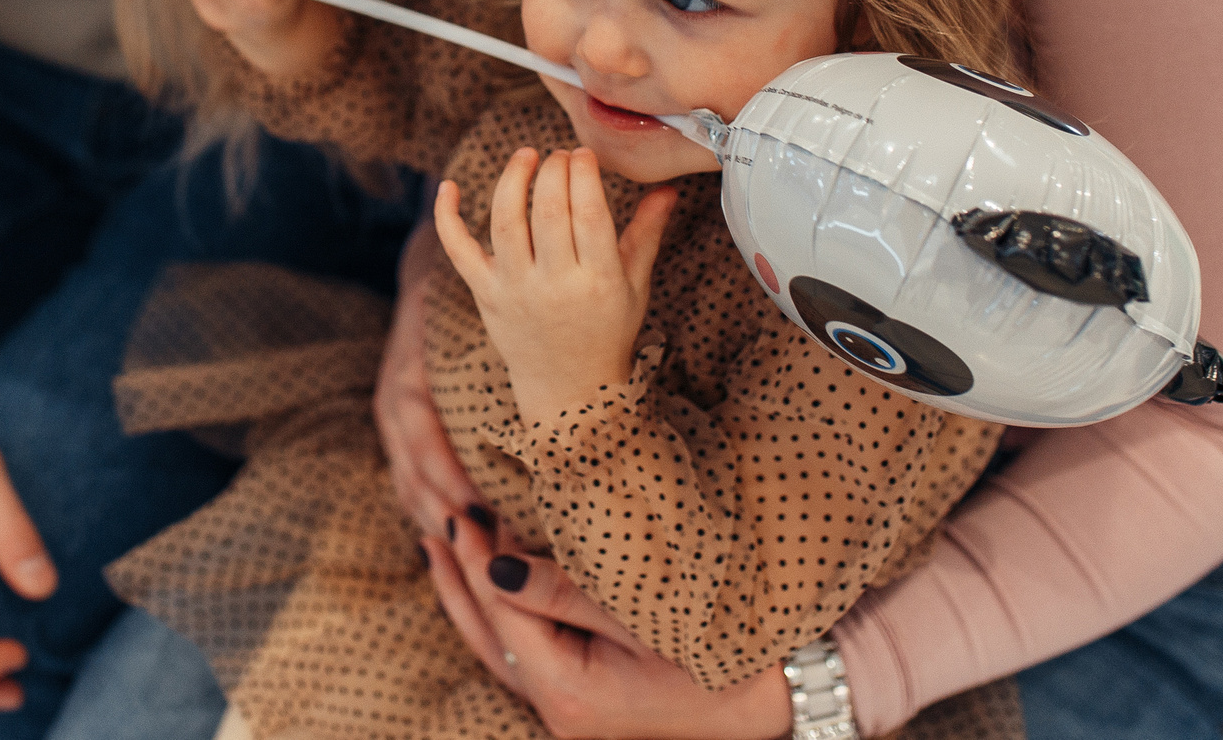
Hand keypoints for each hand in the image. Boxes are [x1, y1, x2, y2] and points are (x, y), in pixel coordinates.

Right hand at [377, 216, 488, 535]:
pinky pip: (409, 483)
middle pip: (414, 481)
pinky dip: (432, 513)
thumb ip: (497, 354)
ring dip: (442, 526)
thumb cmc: (460, 300)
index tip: (486, 518)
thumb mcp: (472, 322)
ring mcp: (390, 423)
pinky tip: (460, 540)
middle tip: (490, 554)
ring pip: (409, 489)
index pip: (424, 450)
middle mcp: (392, 408)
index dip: (452, 488)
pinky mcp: (398, 432)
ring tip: (482, 557)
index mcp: (407, 386)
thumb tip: (541, 395)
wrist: (427, 271)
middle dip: (449, 521)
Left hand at [424, 510, 791, 739]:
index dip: (478, 559)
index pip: (503, 614)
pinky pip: (526, 657)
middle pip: (488, 637)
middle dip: (458, 578)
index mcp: (570, 693)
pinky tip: (493, 585)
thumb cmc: (724, 649)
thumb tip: (493, 565)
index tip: (462, 508)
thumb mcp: (642, 612)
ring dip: (471, 597)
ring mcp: (573, 713)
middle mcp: (561, 713)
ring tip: (444, 547)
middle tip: (436, 518)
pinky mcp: (586, 702)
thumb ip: (564, 590)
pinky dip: (502, 618)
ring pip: (500, 650)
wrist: (786, 698)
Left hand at [432, 148, 678, 423]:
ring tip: (525, 156)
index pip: (589, 216)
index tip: (584, 153)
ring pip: (505, 223)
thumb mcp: (635, 286)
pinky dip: (448, 218)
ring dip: (512, 180)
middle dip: (553, 171)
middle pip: (548, 213)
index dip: (584, 176)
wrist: (568, 390)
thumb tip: (667, 188)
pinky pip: (459, 252)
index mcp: (598, 282)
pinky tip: (449, 186)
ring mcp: (515, 291)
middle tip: (560, 155)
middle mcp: (554, 286)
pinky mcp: (485, 296)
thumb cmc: (607, 331)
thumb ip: (647, 234)